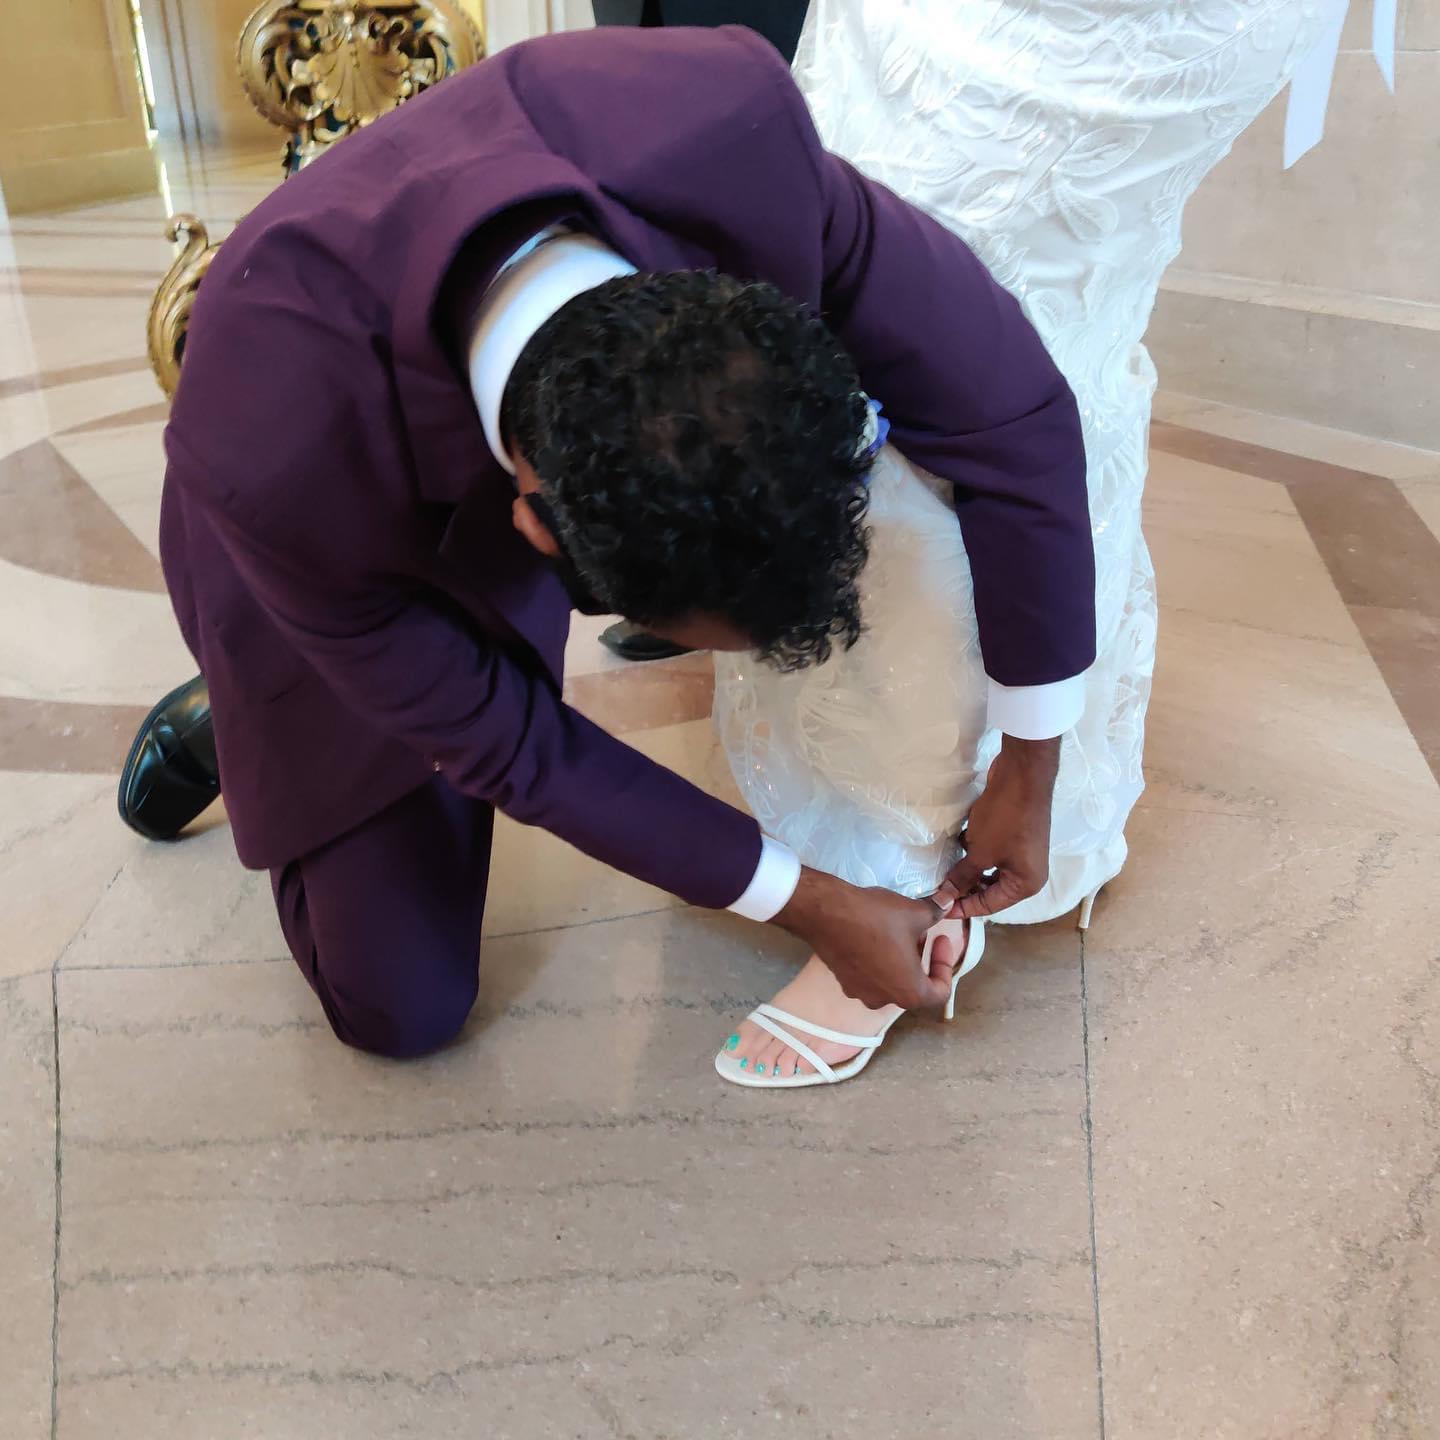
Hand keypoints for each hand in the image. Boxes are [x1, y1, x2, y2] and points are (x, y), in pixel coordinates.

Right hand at [773, 868, 956, 1010]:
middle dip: (921, 958)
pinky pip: (870, 974)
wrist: (826, 913)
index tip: (939, 939)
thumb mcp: (915, 912)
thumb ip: (936, 912)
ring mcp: (861, 992)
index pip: (941, 991)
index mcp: (909, 992)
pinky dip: (879, 959)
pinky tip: (874, 934)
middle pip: (914, 986)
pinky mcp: (844, 980)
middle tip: (922, 932)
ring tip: (898, 931)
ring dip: (900, 959)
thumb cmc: (876, 919)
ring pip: (891, 979)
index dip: (945, 963)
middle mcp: (885, 1000)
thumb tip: (949, 902)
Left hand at [935, 734, 1058, 918]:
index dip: (962, 908)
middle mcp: (1027, 872)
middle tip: (937, 889)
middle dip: (964, 889)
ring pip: (989, 870)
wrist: (1021, 776)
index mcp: (1025, 884)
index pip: (989, 906)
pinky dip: (974, 853)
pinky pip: (990, 853)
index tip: (937, 907)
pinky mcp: (1013, 836)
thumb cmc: (1005, 820)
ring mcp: (1021, 853)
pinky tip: (956, 848)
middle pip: (990, 890)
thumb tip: (945, 897)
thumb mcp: (980, 853)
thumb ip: (962, 877)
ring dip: (968, 870)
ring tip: (943, 871)